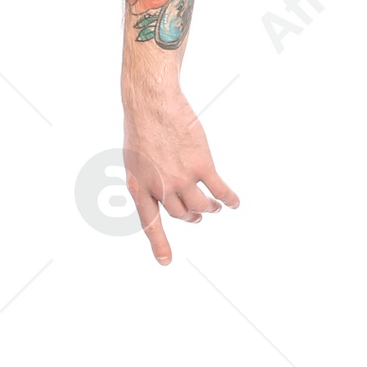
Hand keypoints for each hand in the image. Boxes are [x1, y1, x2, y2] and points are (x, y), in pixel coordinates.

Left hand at [122, 77, 237, 265]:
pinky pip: (220, 190)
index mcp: (139, 188)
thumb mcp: (132, 159)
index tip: (166, 262)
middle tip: (198, 214)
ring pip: (202, 207)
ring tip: (215, 207)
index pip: (150, 224)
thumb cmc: (141, 126)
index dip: (159, 244)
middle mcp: (160, 189)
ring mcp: (182, 179)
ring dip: (210, 209)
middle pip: (181, 214)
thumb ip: (145, 180)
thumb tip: (158, 194)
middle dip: (191, 217)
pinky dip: (229, 199)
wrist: (152, 104)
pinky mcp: (202, 166)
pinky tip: (234, 202)